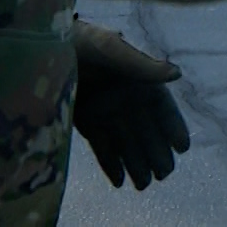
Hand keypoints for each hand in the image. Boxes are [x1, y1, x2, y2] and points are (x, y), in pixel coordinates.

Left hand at [71, 18, 190, 189]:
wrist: (43, 45)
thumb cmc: (82, 41)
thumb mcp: (111, 49)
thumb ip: (142, 65)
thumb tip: (177, 74)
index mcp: (138, 80)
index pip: (163, 108)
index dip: (174, 126)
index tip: (183, 147)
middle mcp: (126, 99)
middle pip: (148, 131)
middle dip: (158, 153)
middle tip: (163, 174)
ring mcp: (106, 112)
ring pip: (127, 144)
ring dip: (136, 164)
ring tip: (143, 185)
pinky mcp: (87, 122)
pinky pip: (103, 148)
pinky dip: (111, 165)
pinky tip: (119, 182)